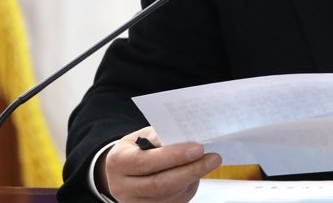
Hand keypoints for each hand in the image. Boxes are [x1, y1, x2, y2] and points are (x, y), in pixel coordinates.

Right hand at [98, 126, 221, 202]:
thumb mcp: (142, 136)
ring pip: (169, 196)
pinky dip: (188, 189)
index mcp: (118, 162)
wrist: (121, 170)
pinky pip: (172, 202)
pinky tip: (195, 176)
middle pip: (160, 184)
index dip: (174, 157)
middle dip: (191, 171)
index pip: (147, 162)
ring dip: (192, 180)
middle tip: (213, 158)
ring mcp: (133, 202)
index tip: (198, 149)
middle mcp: (122, 187)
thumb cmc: (136, 148)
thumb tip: (190, 138)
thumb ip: (161, 137)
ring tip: (208, 164)